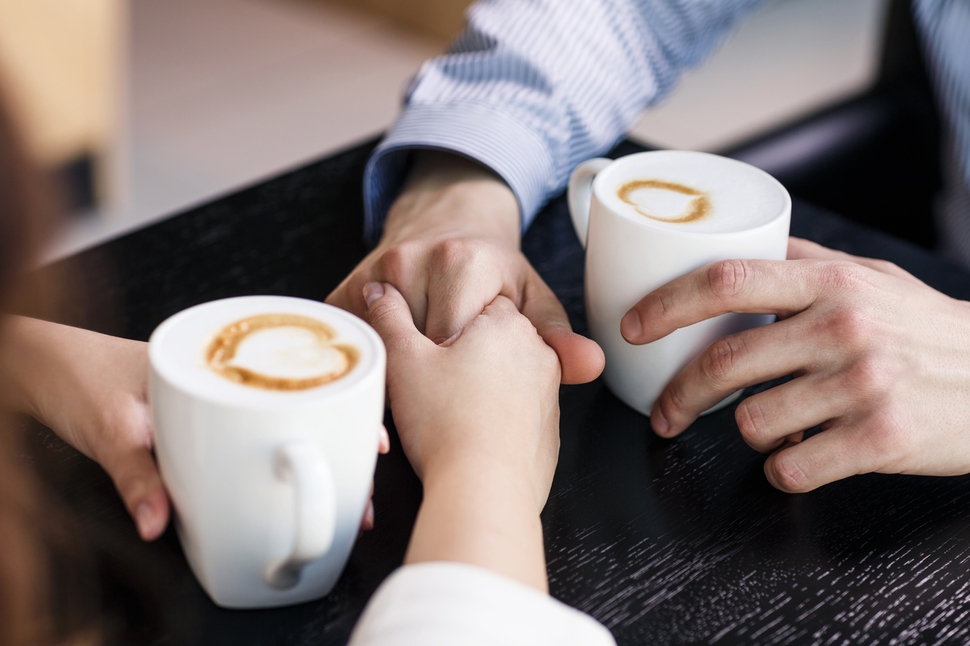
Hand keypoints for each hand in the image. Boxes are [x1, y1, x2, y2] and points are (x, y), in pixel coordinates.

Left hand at [0, 318, 389, 538]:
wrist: (42, 368)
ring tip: (341, 496)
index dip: (345, 407)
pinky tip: (286, 491)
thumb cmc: (77, 376)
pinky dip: (275, 470)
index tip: (373, 439)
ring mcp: (223, 403)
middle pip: (303, 408)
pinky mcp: (207, 426)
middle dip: (338, 448)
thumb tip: (161, 522)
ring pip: (283, 429)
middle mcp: (230, 380)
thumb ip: (135, 473)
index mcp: (221, 361)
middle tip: (363, 489)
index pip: (303, 374)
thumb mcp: (109, 426)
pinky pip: (253, 447)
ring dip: (312, 461)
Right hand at [327, 150, 602, 384]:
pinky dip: (365, 372)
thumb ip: (555, 337)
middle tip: (448, 397)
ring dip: (396, 382)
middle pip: (414, 353)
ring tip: (424, 392)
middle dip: (430, 383)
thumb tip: (591, 365)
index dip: (464, 378)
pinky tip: (388, 383)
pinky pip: (349, 345)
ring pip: (379, 354)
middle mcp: (413, 260)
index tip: (471, 392)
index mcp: (464, 262)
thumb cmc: (493, 269)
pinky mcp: (343, 290)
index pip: (456, 345)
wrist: (447, 219)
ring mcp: (371, 273)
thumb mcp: (532, 298)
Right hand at [364, 282, 560, 589]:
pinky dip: (494, 417)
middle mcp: (538, 352)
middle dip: (463, 355)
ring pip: (505, 376)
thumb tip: (380, 292)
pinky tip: (468, 433)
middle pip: (491, 339)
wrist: (486, 491)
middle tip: (432, 384)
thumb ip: (389, 317)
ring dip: (479, 386)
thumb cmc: (446, 424)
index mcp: (506, 322)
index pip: (473, 302)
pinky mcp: (549, 429)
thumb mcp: (403, 360)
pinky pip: (517, 411)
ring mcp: (548, 392)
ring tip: (447, 413)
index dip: (442, 325)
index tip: (427, 348)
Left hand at [620, 237, 969, 492]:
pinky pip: (791, 467)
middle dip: (677, 395)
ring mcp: (861, 384)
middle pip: (722, 362)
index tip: (633, 326)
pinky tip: (801, 457)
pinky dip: (782, 470)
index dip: (666, 303)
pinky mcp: (879, 439)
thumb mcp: (868, 276)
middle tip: (666, 412)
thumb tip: (735, 244)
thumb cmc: (925, 328)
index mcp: (830, 281)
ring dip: (746, 433)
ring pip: (751, 423)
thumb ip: (801, 261)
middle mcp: (842, 326)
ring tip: (771, 426)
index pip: (725, 280)